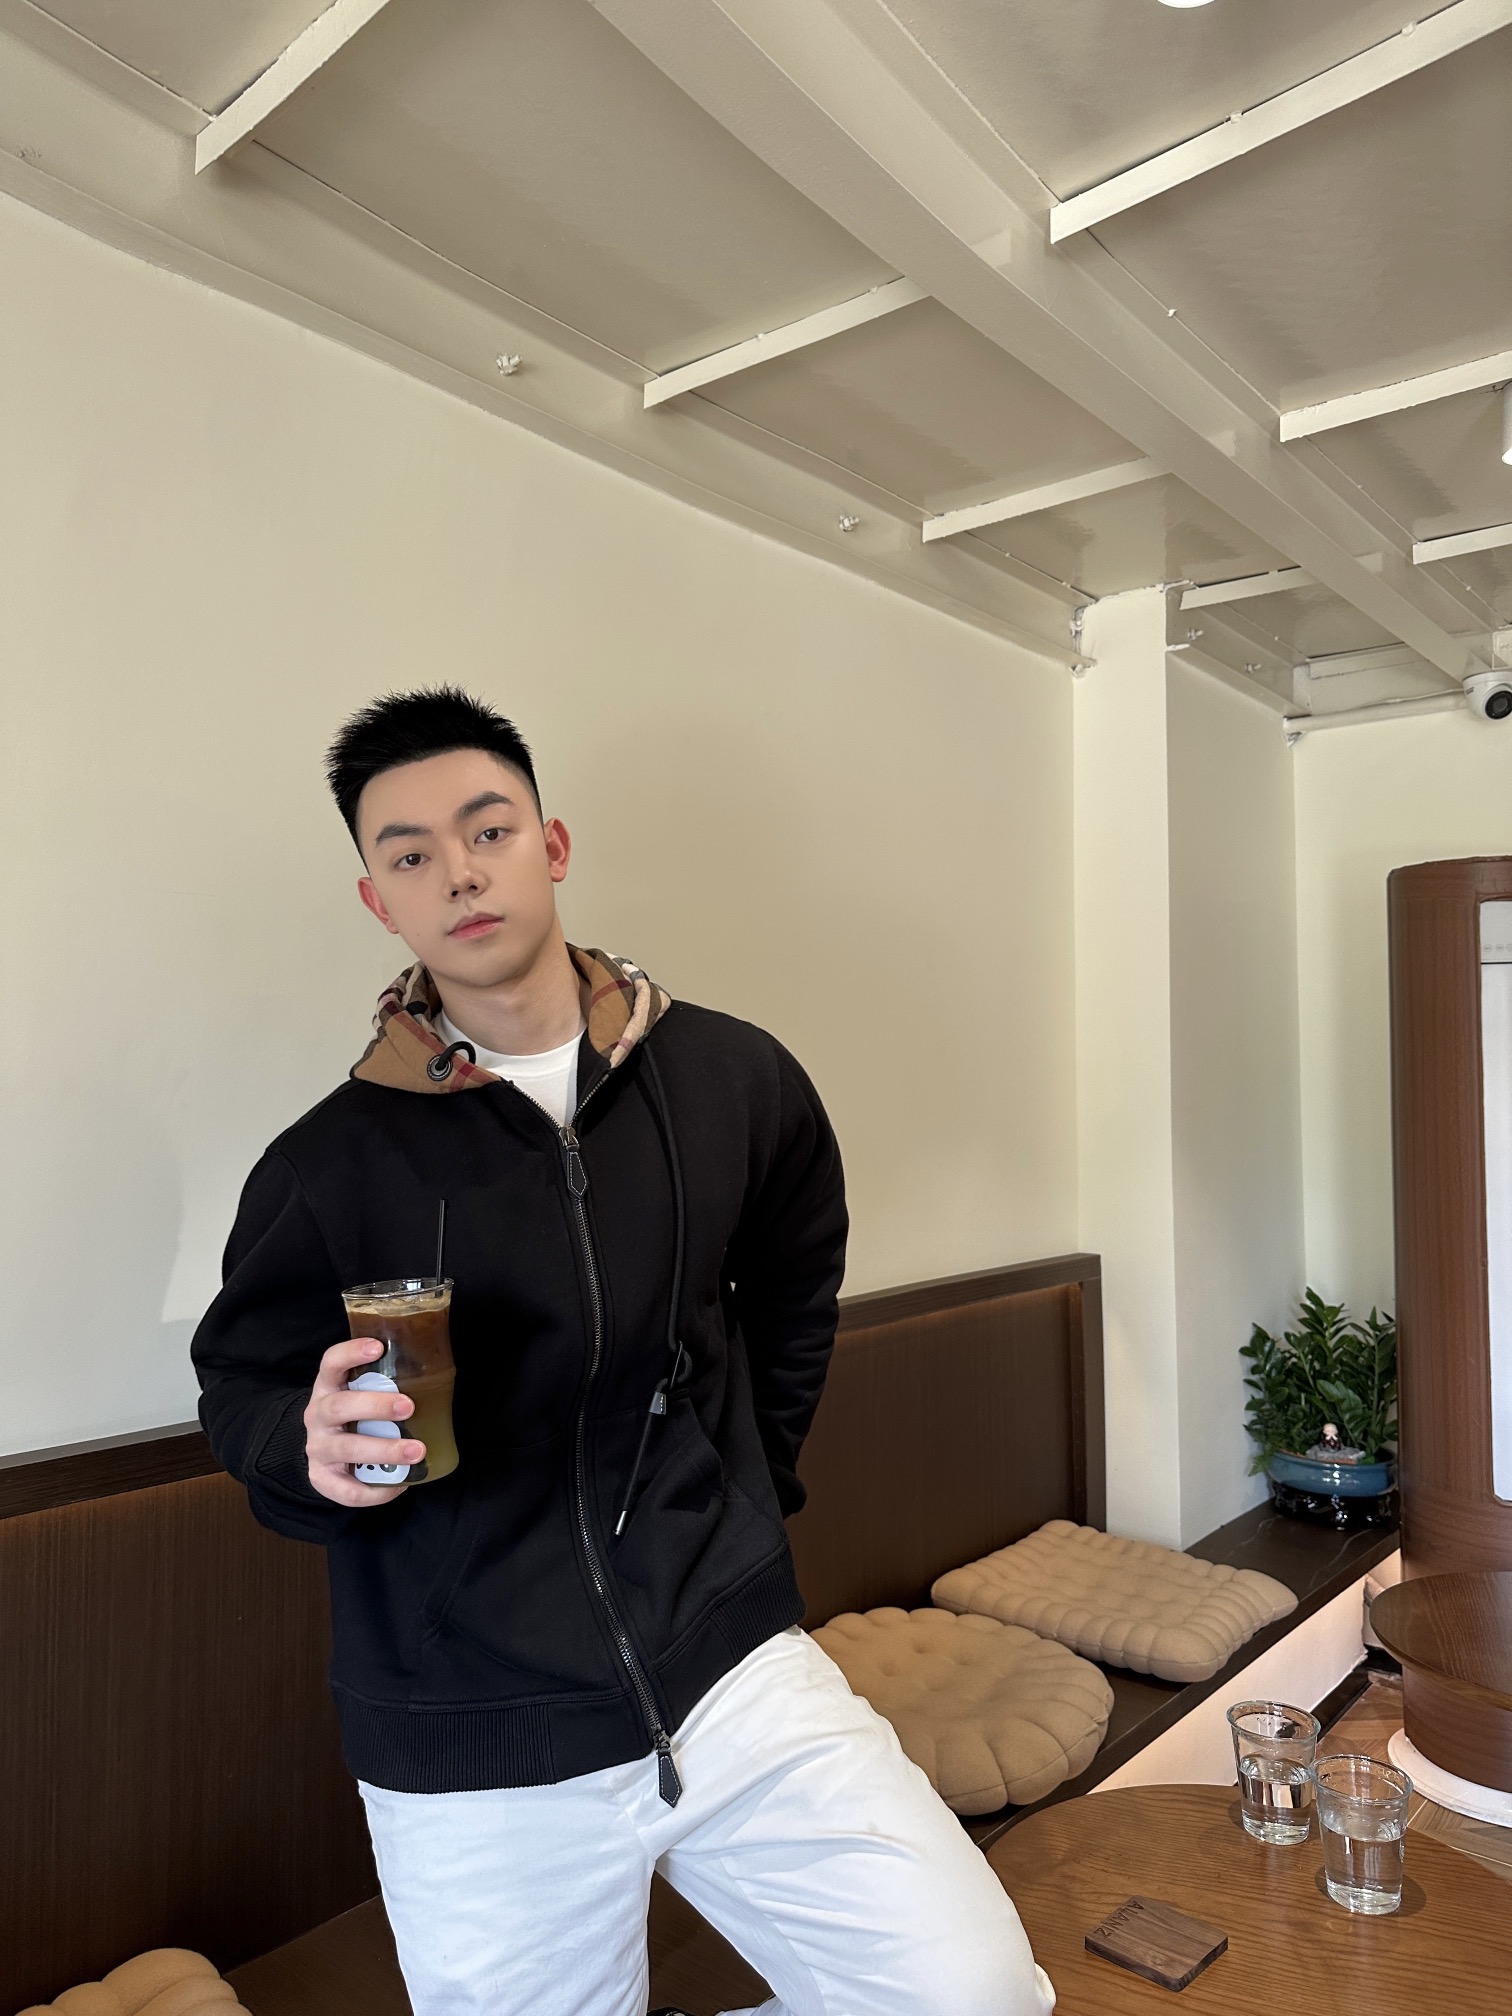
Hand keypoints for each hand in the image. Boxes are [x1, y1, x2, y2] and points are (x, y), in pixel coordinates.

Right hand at [304, 1338, 425, 1505]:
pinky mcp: (320, 1477)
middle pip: (339, 1407)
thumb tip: (434, 1366)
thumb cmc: (356, 1413)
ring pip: (346, 1448)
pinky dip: (375, 1491)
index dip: (350, 1353)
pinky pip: (346, 1490)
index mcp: (328, 1386)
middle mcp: (317, 1415)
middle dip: (375, 1406)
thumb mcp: (361, 1391)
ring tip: (416, 1450)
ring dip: (384, 1450)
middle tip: (409, 1406)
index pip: (331, 1363)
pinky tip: (399, 1485)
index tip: (378, 1347)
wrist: (325, 1448)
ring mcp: (317, 1447)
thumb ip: (384, 1380)